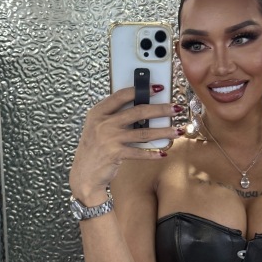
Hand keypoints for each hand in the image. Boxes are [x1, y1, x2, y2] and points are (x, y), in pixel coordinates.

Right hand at [69, 85, 183, 204]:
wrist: (84, 173)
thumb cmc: (94, 148)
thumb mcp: (98, 127)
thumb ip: (115, 117)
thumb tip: (143, 109)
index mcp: (98, 112)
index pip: (122, 95)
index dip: (141, 90)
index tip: (158, 88)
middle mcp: (103, 123)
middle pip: (138, 111)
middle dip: (160, 109)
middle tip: (176, 108)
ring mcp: (109, 138)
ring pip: (143, 132)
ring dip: (163, 132)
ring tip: (177, 130)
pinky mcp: (115, 154)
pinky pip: (139, 152)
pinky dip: (152, 154)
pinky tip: (163, 153)